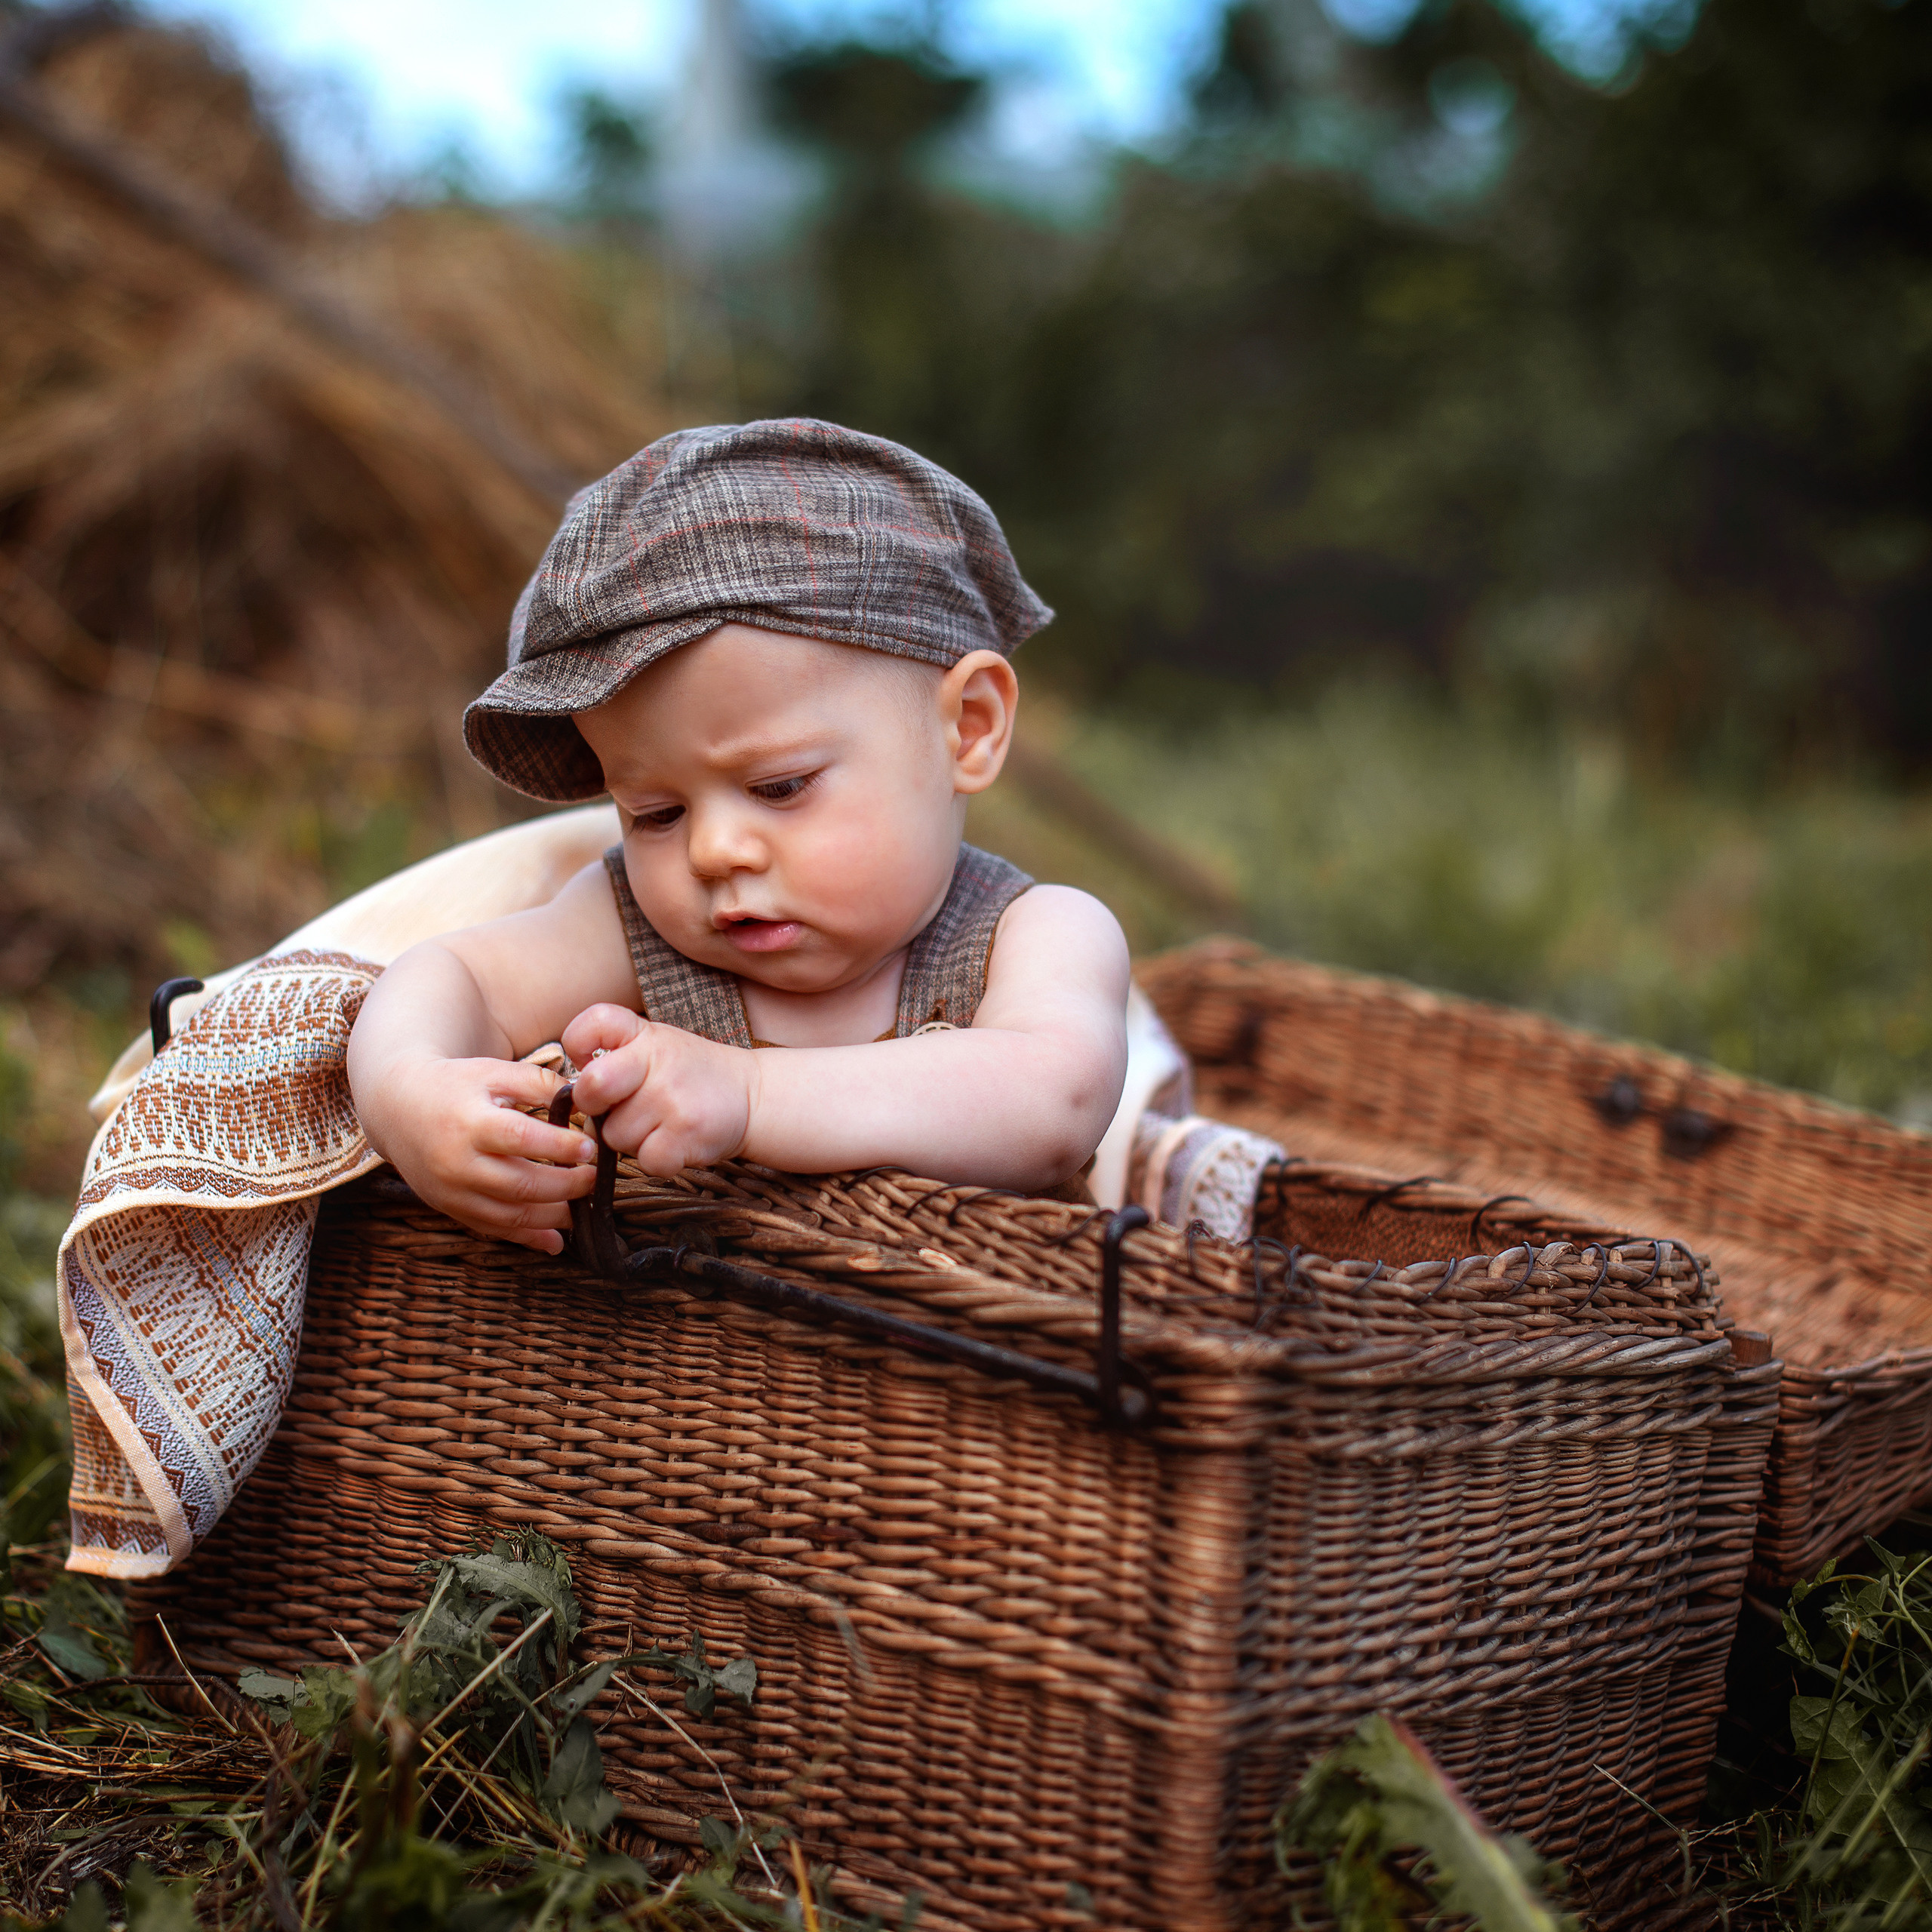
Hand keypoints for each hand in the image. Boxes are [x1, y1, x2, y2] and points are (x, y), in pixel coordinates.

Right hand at [357, 1055, 597, 1255]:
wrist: (398, 1107)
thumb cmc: (456, 1085)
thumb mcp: (495, 1072)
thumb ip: (541, 1083)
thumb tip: (586, 1100)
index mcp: (470, 1123)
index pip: (521, 1139)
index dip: (560, 1147)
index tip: (590, 1147)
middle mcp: (457, 1163)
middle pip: (521, 1185)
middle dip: (567, 1186)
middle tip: (595, 1179)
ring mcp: (452, 1192)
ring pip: (510, 1216)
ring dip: (554, 1217)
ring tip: (585, 1207)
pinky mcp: (451, 1209)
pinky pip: (493, 1231)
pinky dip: (527, 1239)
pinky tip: (556, 1241)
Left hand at [563, 1005, 757, 1175]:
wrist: (752, 1096)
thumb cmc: (690, 1073)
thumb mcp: (656, 1044)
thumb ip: (613, 1055)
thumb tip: (573, 1094)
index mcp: (645, 1034)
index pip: (592, 1024)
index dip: (577, 1046)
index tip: (590, 1062)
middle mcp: (659, 1061)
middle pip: (591, 1090)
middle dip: (594, 1106)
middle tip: (617, 1107)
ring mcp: (673, 1099)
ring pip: (614, 1136)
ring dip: (630, 1138)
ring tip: (659, 1124)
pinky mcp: (686, 1136)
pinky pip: (644, 1161)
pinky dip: (657, 1160)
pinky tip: (674, 1142)